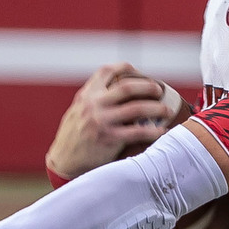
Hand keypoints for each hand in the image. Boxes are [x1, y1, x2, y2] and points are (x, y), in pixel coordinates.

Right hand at [45, 63, 171, 179]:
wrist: (63, 162)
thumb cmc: (72, 137)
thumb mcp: (77, 111)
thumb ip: (92, 100)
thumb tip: (113, 92)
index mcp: (86, 95)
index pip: (106, 71)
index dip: (124, 67)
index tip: (137, 71)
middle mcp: (93, 105)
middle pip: (127, 86)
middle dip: (147, 86)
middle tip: (159, 90)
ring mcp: (101, 121)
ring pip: (136, 108)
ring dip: (156, 108)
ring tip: (166, 110)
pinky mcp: (109, 139)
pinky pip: (137, 132)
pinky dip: (153, 131)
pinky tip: (162, 131)